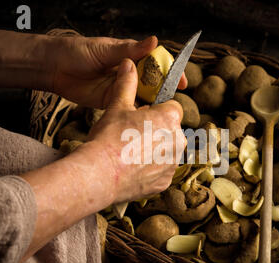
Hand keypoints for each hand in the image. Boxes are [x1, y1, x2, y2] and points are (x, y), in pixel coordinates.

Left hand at [51, 35, 186, 107]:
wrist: (55, 68)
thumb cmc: (78, 52)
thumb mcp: (106, 49)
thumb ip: (130, 50)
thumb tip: (155, 41)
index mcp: (131, 56)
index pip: (157, 63)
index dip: (171, 72)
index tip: (182, 82)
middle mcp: (130, 73)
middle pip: (154, 84)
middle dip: (165, 93)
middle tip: (173, 104)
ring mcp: (121, 88)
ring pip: (143, 98)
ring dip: (152, 106)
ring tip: (161, 116)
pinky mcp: (112, 102)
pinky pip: (128, 108)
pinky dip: (136, 114)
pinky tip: (144, 120)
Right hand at [78, 58, 186, 202]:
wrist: (99, 173)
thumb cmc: (109, 137)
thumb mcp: (117, 106)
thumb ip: (127, 84)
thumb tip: (128, 63)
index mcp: (169, 119)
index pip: (172, 107)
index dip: (156, 110)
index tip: (142, 116)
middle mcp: (178, 141)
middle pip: (170, 130)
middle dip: (156, 131)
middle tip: (132, 135)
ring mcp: (172, 164)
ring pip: (167, 151)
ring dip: (155, 150)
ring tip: (130, 153)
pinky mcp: (165, 182)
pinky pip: (161, 171)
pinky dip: (150, 169)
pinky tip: (132, 168)